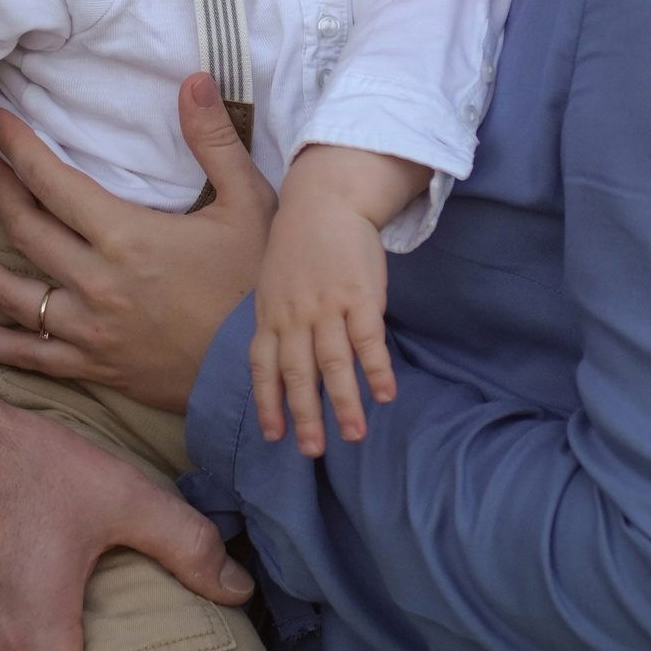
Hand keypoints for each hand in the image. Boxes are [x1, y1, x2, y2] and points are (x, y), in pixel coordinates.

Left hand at [0, 77, 274, 414]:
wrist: (264, 375)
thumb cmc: (259, 286)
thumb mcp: (250, 205)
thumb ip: (214, 141)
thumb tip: (195, 79)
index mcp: (128, 237)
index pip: (54, 183)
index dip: (19, 148)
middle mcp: (97, 283)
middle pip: (26, 230)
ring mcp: (89, 330)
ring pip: (10, 295)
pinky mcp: (93, 367)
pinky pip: (26, 354)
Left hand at [250, 146, 417, 456]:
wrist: (327, 198)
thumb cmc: (301, 244)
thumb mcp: (274, 281)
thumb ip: (277, 320)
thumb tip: (280, 361)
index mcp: (270, 313)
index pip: (263, 366)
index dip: (268, 403)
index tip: (274, 436)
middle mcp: (295, 314)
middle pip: (298, 373)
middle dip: (305, 415)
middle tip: (312, 452)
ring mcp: (328, 306)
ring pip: (333, 364)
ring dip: (344, 403)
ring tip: (355, 435)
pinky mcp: (361, 295)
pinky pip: (368, 340)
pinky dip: (376, 369)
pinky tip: (386, 394)